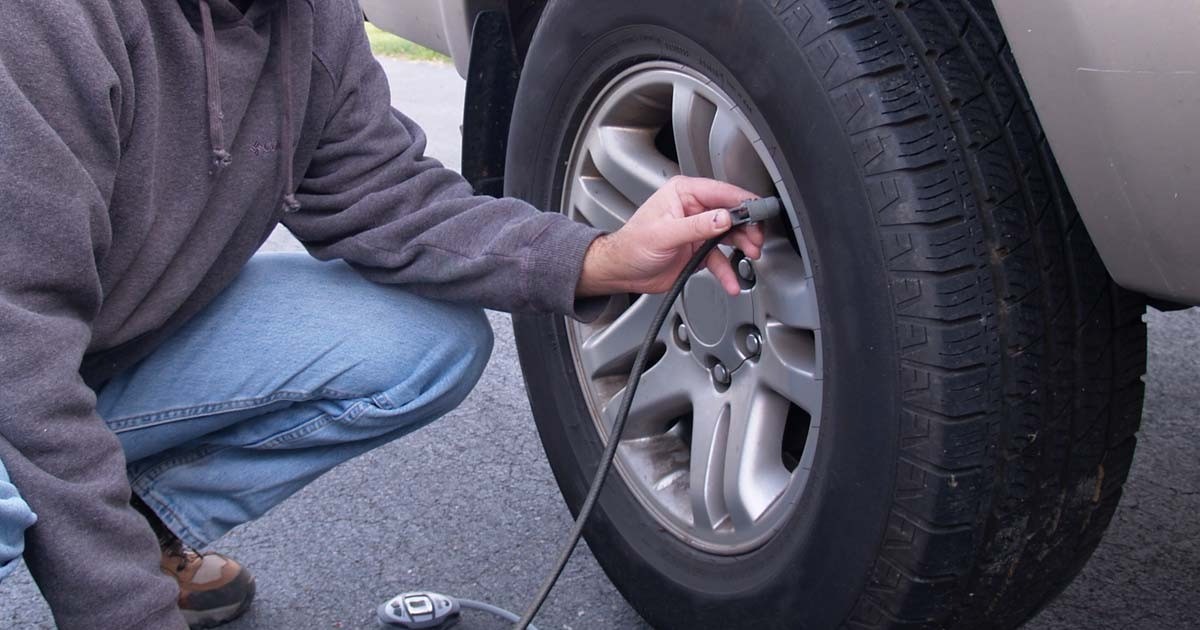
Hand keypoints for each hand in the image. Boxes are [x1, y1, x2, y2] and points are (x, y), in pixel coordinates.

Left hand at [577, 176, 765, 296]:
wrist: (622, 272)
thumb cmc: (632, 246)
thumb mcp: (664, 234)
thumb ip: (696, 226)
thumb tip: (723, 218)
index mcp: (684, 194)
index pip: (721, 192)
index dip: (743, 202)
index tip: (759, 211)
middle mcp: (694, 209)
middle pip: (731, 214)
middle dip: (747, 228)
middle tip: (756, 240)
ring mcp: (699, 230)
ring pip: (730, 236)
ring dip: (743, 247)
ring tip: (751, 256)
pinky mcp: (699, 250)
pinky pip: (720, 258)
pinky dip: (727, 271)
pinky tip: (732, 281)